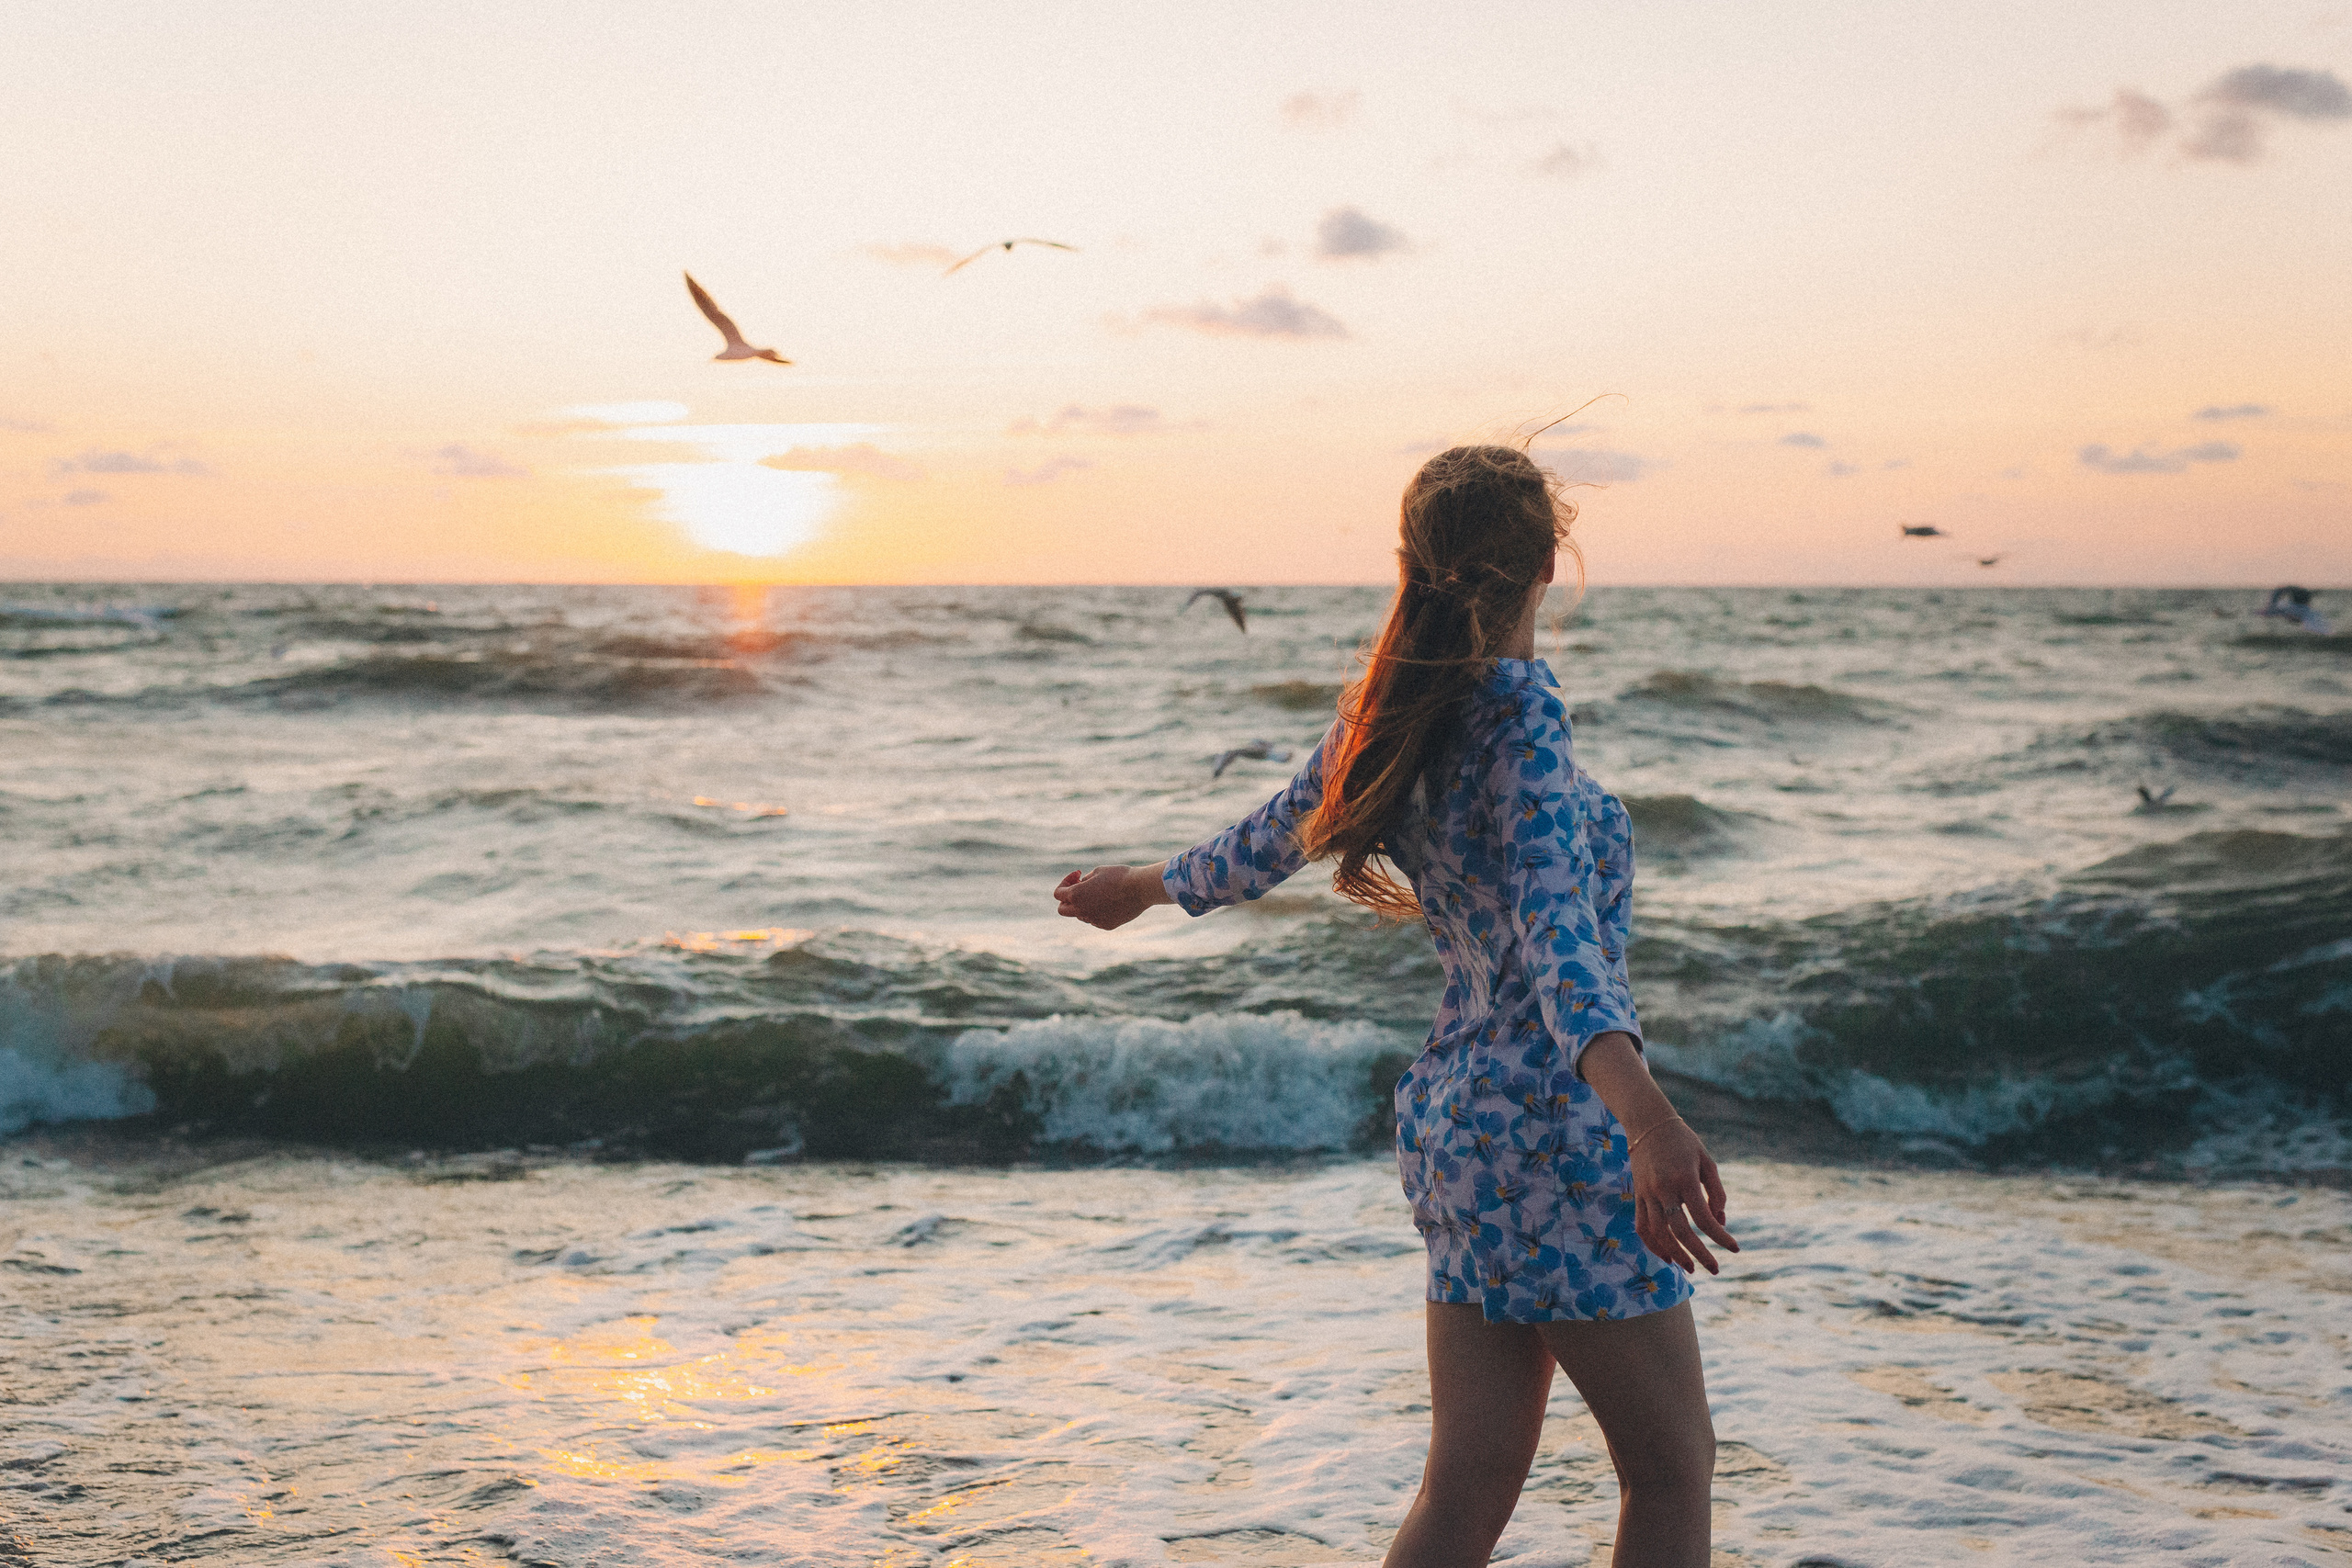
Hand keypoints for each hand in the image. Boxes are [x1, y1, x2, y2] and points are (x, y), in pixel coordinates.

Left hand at [1054, 863, 1168, 929]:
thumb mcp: (1098, 872)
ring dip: (1084, 904)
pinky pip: (1095, 919)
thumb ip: (1084, 881)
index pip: (1058, 893)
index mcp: (1076, 895)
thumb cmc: (1120, 876)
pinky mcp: (1106, 926)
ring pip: (1080, 915)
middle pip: (1063, 910)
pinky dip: (1097, 911)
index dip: (1065, 882)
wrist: (1141, 889)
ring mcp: (1094, 920)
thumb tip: (1081, 887)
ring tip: (1101, 891)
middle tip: (1079, 888)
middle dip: (1067, 899)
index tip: (1079, 875)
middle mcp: (1082, 911)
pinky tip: (1112, 900)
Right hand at [1627, 1117, 1738, 1275]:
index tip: (1735, 1249)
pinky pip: (1642, 1225)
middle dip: (1699, 1254)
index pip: (1704, 1218)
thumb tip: (1719, 1221)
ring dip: (1675, 1253)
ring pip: (1658, 1232)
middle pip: (1680, 1231)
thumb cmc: (1684, 1141)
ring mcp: (1647, 1193)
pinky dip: (1653, 1244)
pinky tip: (1666, 1256)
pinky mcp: (1637, 1194)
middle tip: (1715, 1269)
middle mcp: (1663, 1188)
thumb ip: (1716, 1191)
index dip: (1720, 1237)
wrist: (1648, 1123)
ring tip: (1690, 1267)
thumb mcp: (1707, 1161)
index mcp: (1685, 1179)